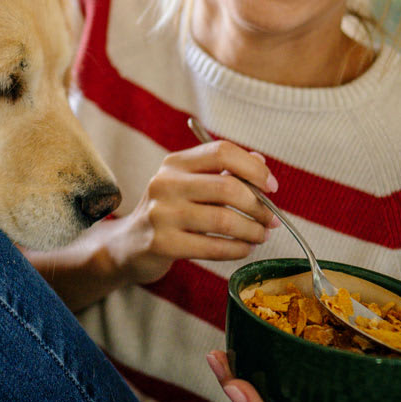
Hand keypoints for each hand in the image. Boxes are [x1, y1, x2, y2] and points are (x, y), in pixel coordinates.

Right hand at [106, 139, 279, 285]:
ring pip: (224, 220)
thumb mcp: (190, 185)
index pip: (221, 152)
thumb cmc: (169, 212)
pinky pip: (213, 247)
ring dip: (252, 230)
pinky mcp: (162, 244)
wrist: (128, 245)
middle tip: (272, 219)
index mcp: (174, 163)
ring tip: (260, 236)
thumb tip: (260, 162)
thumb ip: (223, 172)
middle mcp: (165, 183)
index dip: (253, 168)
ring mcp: (161, 214)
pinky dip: (237, 249)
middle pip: (227, 187)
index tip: (272, 186)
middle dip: (259, 206)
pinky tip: (244, 248)